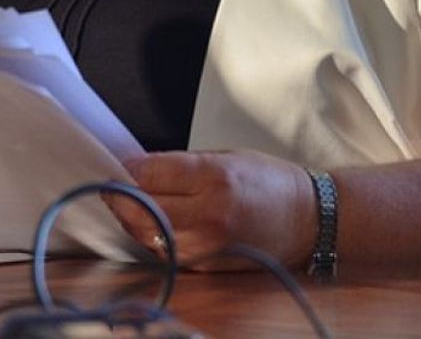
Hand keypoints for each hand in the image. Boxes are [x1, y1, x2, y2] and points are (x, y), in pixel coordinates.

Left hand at [106, 150, 316, 270]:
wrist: (308, 220)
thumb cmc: (268, 182)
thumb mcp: (225, 156)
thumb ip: (179, 164)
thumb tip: (137, 168)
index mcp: (215, 178)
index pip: (150, 174)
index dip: (127, 169)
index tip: (118, 165)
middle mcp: (210, 214)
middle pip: (143, 208)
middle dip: (121, 196)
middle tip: (112, 186)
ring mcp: (208, 245)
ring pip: (147, 236)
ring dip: (132, 220)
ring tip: (128, 204)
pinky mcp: (208, 265)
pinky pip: (165, 252)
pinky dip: (151, 237)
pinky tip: (150, 223)